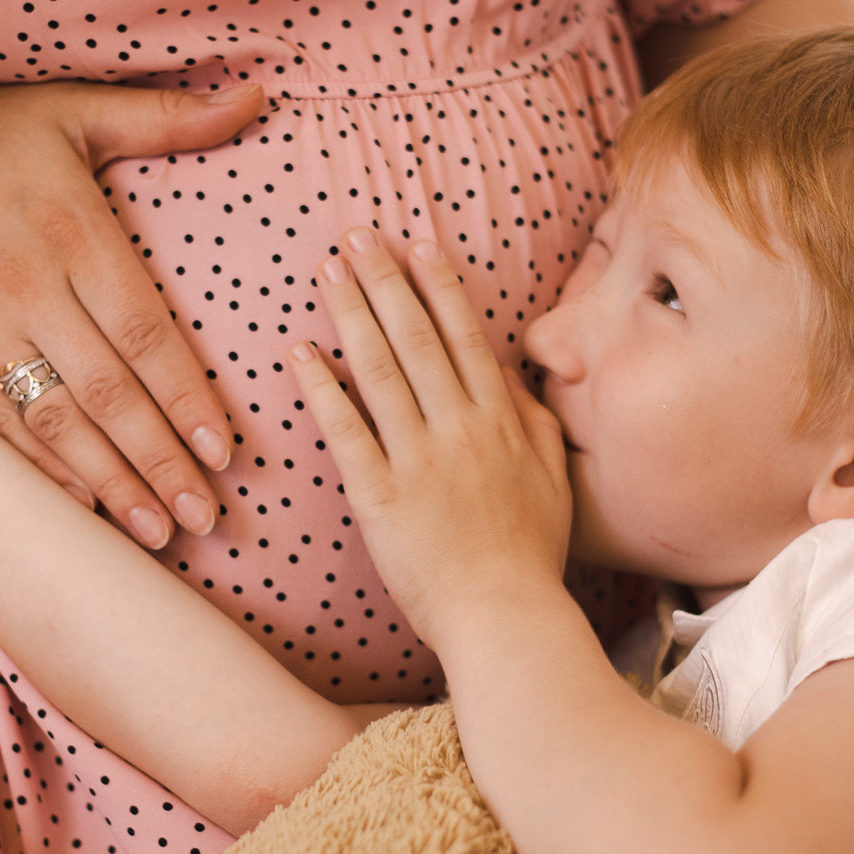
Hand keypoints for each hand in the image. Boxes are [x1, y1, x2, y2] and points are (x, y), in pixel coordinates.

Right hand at [0, 75, 265, 551]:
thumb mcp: (69, 110)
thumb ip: (166, 117)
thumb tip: (255, 96)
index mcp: (71, 230)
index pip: (146, 333)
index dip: (188, 398)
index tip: (226, 451)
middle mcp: (23, 284)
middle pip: (107, 392)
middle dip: (161, 461)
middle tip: (207, 517)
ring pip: (51, 421)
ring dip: (109, 483)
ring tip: (158, 532)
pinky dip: (34, 472)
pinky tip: (75, 510)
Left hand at [291, 229, 572, 645]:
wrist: (505, 617)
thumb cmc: (529, 558)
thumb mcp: (553, 482)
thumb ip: (536, 424)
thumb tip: (514, 378)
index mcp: (501, 423)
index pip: (466, 337)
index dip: (439, 286)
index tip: (418, 244)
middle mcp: (460, 429)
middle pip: (417, 338)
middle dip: (386, 280)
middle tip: (357, 236)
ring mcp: (418, 460)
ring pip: (380, 370)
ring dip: (352, 314)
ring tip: (327, 271)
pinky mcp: (379, 496)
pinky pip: (346, 430)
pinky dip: (322, 388)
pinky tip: (300, 352)